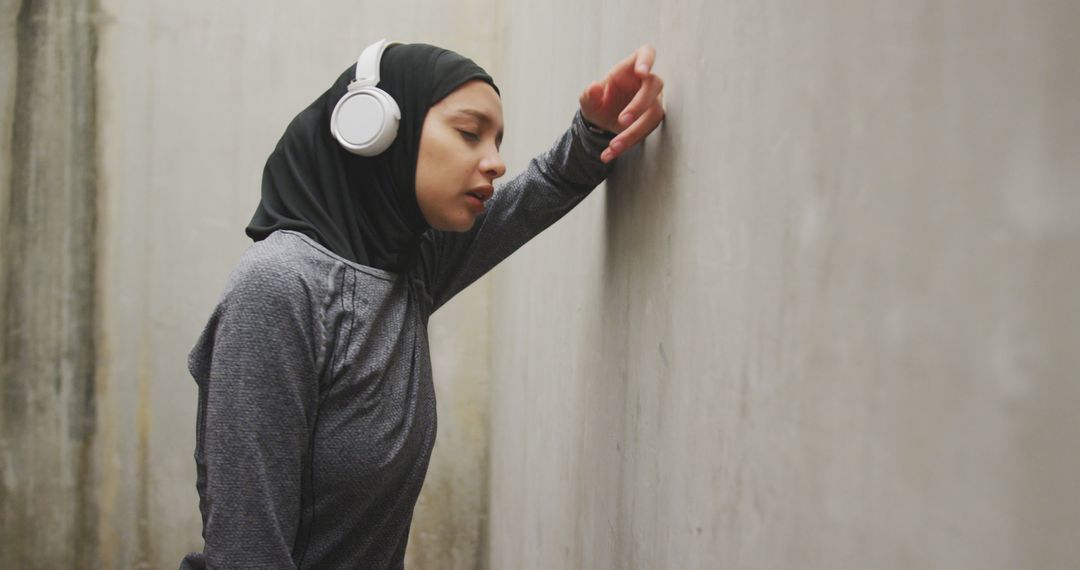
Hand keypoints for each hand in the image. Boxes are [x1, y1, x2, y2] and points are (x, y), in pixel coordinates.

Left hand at [579, 44, 665, 162]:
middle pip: (653, 86)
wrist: (600, 122)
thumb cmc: (598, 102)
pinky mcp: (651, 120)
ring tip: (613, 146)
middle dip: (639, 105)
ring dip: (633, 132)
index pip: (646, 53)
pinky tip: (609, 154)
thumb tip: (593, 87)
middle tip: (622, 121)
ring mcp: (652, 102)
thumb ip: (589, 94)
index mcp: (630, 68)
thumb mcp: (587, 100)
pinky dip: (627, 144)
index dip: (647, 60)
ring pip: (653, 114)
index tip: (642, 72)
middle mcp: (645, 83)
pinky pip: (645, 133)